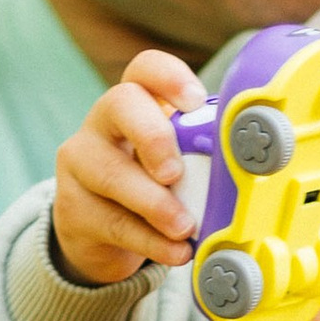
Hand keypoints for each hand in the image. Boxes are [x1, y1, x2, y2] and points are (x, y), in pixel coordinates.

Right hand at [52, 49, 205, 285]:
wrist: (100, 235)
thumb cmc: (153, 187)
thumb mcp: (177, 164)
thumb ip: (202, 158)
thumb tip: (247, 170)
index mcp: (137, 103)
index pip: (144, 69)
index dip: (169, 77)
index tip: (196, 101)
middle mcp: (103, 123)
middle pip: (119, 103)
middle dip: (153, 136)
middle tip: (175, 173)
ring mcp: (81, 163)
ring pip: (111, 172)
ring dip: (154, 203)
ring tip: (184, 227)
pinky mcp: (72, 207)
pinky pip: (113, 222)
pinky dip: (150, 241)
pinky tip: (175, 251)